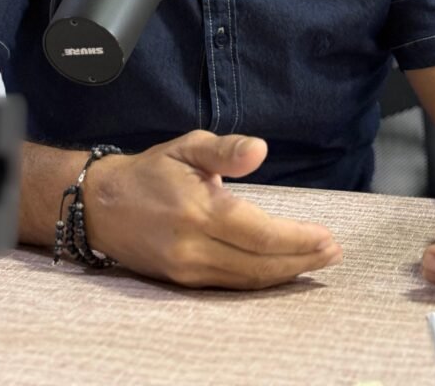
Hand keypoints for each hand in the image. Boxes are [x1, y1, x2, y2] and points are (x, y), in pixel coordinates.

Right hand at [85, 130, 341, 288]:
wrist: (101, 205)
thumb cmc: (151, 171)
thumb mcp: (188, 147)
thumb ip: (226, 151)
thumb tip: (260, 149)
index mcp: (198, 211)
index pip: (259, 233)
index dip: (296, 239)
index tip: (327, 237)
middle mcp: (193, 247)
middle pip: (259, 264)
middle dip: (301, 260)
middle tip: (333, 253)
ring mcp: (186, 270)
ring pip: (247, 281)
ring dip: (286, 274)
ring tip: (317, 262)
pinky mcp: (182, 283)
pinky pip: (230, 286)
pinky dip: (261, 281)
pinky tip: (280, 271)